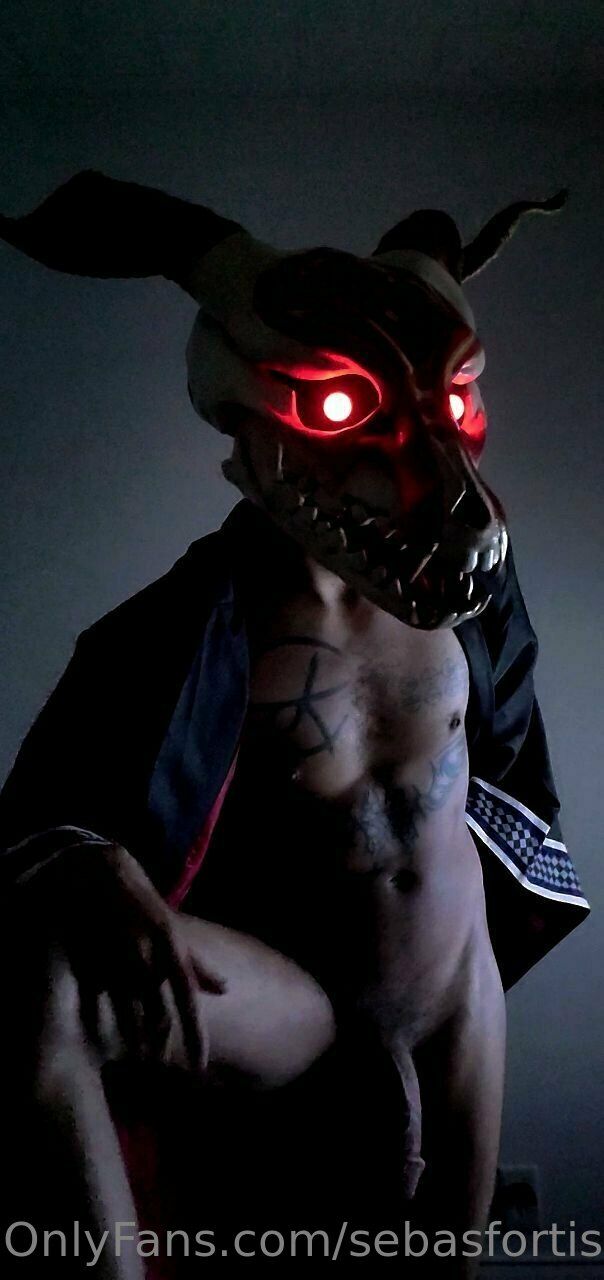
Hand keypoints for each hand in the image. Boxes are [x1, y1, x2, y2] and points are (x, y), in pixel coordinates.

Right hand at [26, 839, 225, 1069]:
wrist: (100, 873)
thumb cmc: (142, 905)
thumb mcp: (172, 930)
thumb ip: (196, 964)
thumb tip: (224, 989)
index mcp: (171, 946)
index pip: (188, 1000)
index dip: (195, 1036)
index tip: (201, 1068)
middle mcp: (147, 953)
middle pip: (157, 1014)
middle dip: (161, 1044)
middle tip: (162, 1065)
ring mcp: (115, 955)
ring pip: (127, 1010)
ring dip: (134, 1037)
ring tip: (137, 1056)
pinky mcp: (88, 957)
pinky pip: (98, 998)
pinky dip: (102, 1018)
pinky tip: (102, 1032)